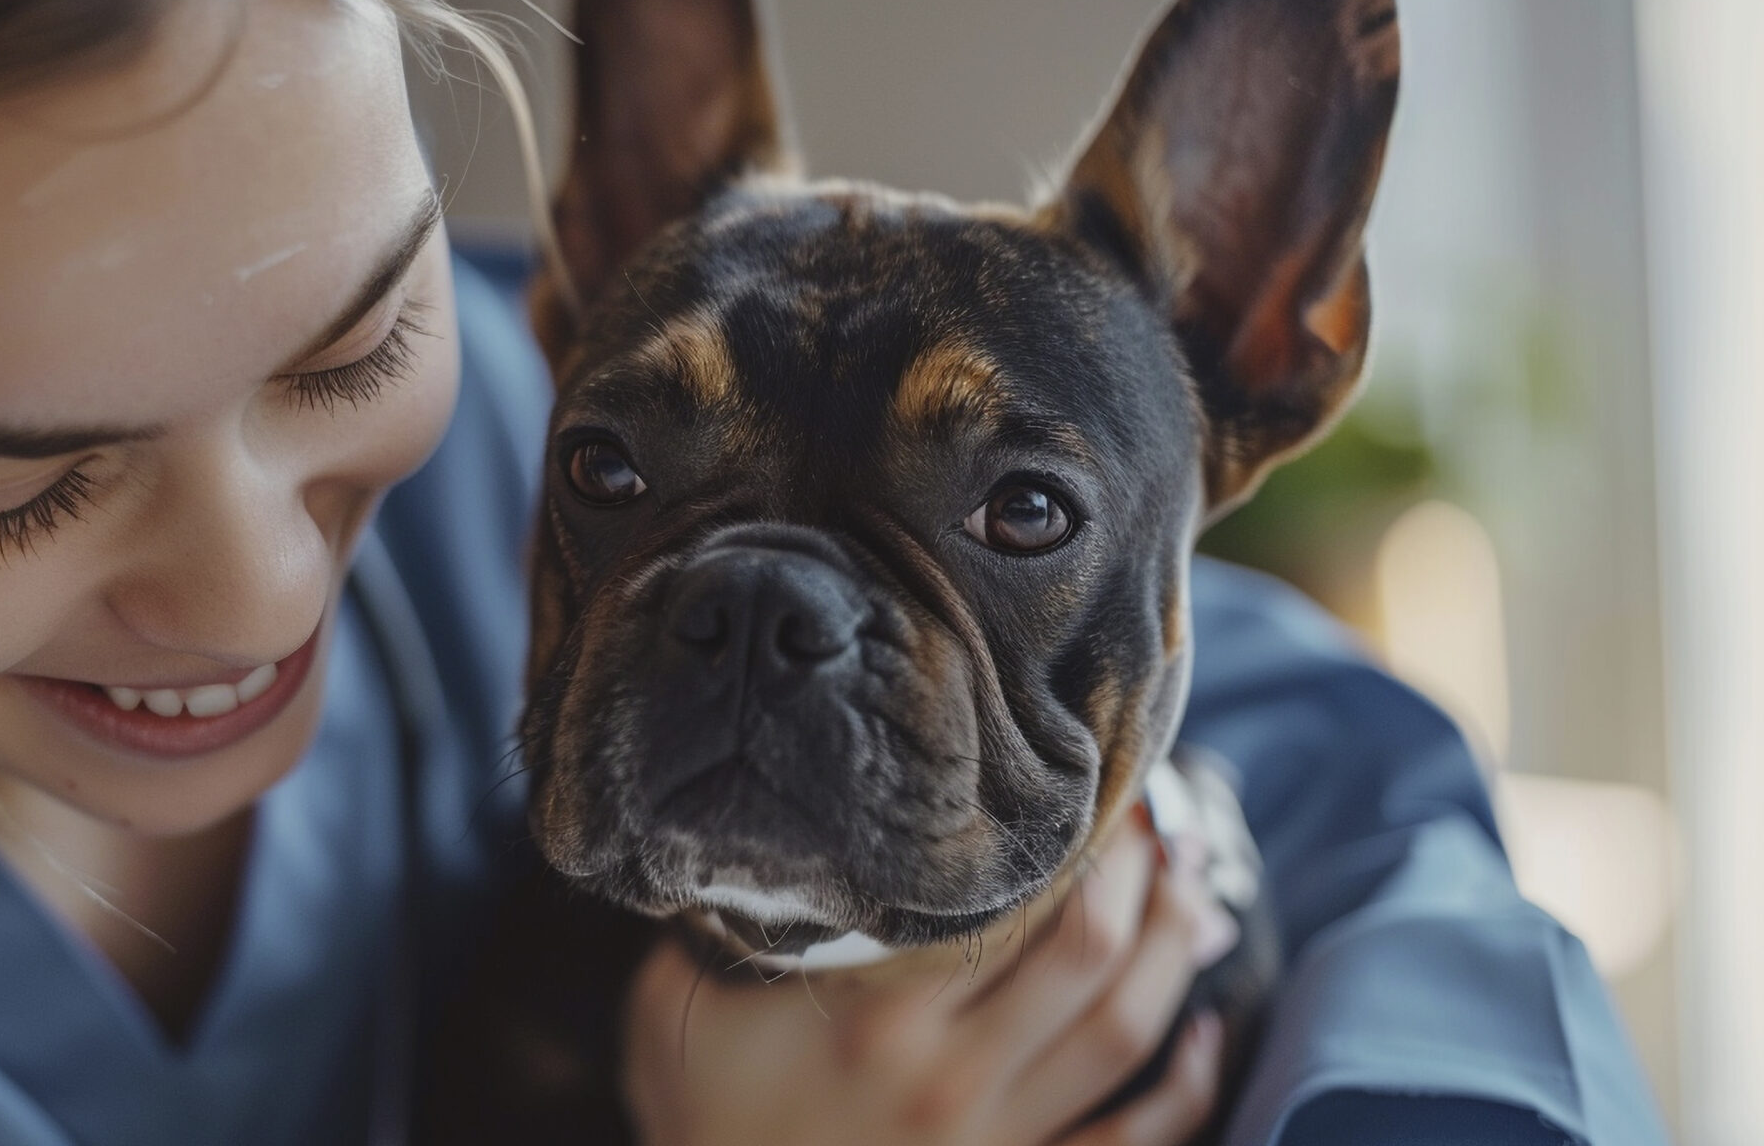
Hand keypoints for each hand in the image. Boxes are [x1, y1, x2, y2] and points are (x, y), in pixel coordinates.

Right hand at [621, 809, 1237, 1145]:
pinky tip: (1208, 1034)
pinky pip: (1132, 1141)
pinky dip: (1187, 1088)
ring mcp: (996, 1139)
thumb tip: (752, 831)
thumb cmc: (696, 1118)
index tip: (1080, 779)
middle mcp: (951, 1075)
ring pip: (1124, 1033)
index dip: (1058, 834)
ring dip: (1174, 953)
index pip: (999, 902)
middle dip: (1138, 871)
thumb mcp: (678, 1007)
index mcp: (874, 1017)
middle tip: (1151, 813)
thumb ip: (720, 924)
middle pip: (1088, 951)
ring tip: (1192, 888)